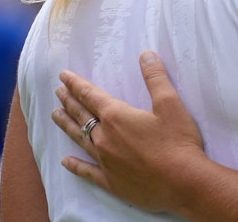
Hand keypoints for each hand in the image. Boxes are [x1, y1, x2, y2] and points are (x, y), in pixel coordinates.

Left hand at [52, 52, 205, 213]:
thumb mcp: (170, 104)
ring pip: (79, 139)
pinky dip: (75, 165)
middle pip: (80, 115)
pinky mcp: (110, 181)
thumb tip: (146, 55)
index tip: (64, 76)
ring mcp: (104, 160)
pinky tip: (65, 161)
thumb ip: (155, 78)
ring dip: (66, 125)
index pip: (90, 95)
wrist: (182, 182)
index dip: (76, 84)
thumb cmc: (178, 142)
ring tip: (55, 116)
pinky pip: (86, 171)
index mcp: (116, 116)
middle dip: (68, 101)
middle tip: (58, 92)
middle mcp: (104, 137)